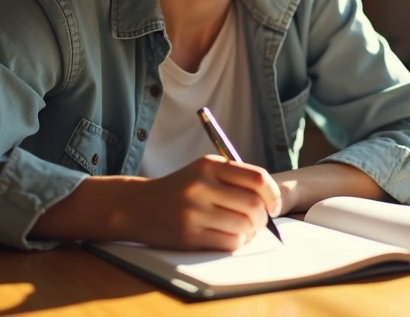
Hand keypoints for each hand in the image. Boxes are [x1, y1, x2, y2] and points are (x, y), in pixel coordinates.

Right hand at [132, 155, 281, 250]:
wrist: (135, 205)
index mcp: (209, 165)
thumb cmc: (178, 190)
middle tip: (257, 223)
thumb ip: (234, 180)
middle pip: (253, 205)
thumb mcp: (203, 172)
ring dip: (250, 233)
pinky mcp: (188, 234)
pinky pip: (228, 243)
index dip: (273, 195)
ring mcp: (194, 211)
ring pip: (243, 226)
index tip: (274, 206)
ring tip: (242, 231)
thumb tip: (271, 203)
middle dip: (262, 218)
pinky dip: (236, 243)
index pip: (257, 178)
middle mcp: (202, 186)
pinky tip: (228, 238)